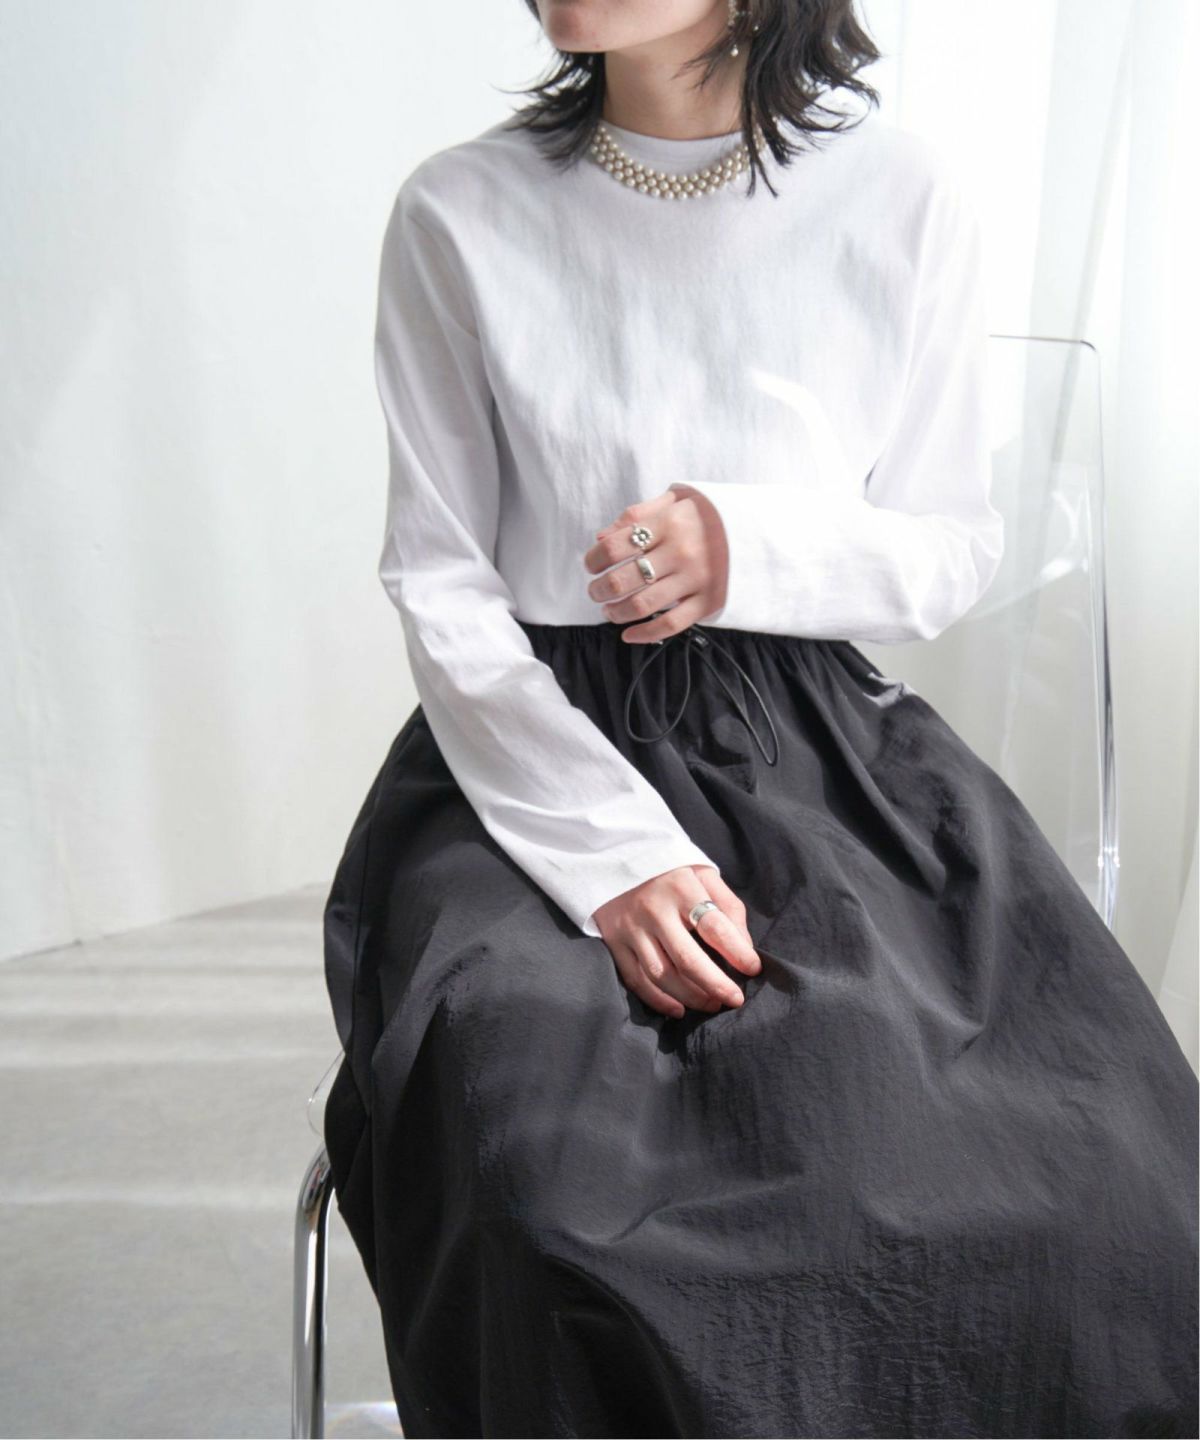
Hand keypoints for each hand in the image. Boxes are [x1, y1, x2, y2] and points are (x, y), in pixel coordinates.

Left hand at [582, 484, 728, 643]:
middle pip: (624, 579)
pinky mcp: (708, 602)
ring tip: (609, 610)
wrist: (759, 530)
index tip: (591, 565)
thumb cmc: (709, 516)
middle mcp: (681, 552)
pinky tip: (628, 635)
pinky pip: (670, 625)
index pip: (616, 545)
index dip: (595, 558)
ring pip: (642, 605)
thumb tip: (601, 538)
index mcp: (670, 523)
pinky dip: (644, 635)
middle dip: (600, 590)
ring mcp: (695, 580)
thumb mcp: (676, 501)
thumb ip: (637, 514)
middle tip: (595, 591)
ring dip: (616, 612)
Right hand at [592, 865, 760, 1018]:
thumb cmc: (670, 871)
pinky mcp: (614, 942)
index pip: (715, 927)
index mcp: (681, 887)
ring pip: (662, 975)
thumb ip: (728, 906)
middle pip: (688, 960)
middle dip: (717, 986)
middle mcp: (654, 909)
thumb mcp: (703, 874)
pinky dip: (659, 1001)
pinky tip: (679, 1009)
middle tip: (735, 1000)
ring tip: (712, 1005)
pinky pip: (636, 980)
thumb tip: (744, 948)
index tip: (753, 968)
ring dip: (691, 997)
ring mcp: (631, 928)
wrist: (614, 855)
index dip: (738, 952)